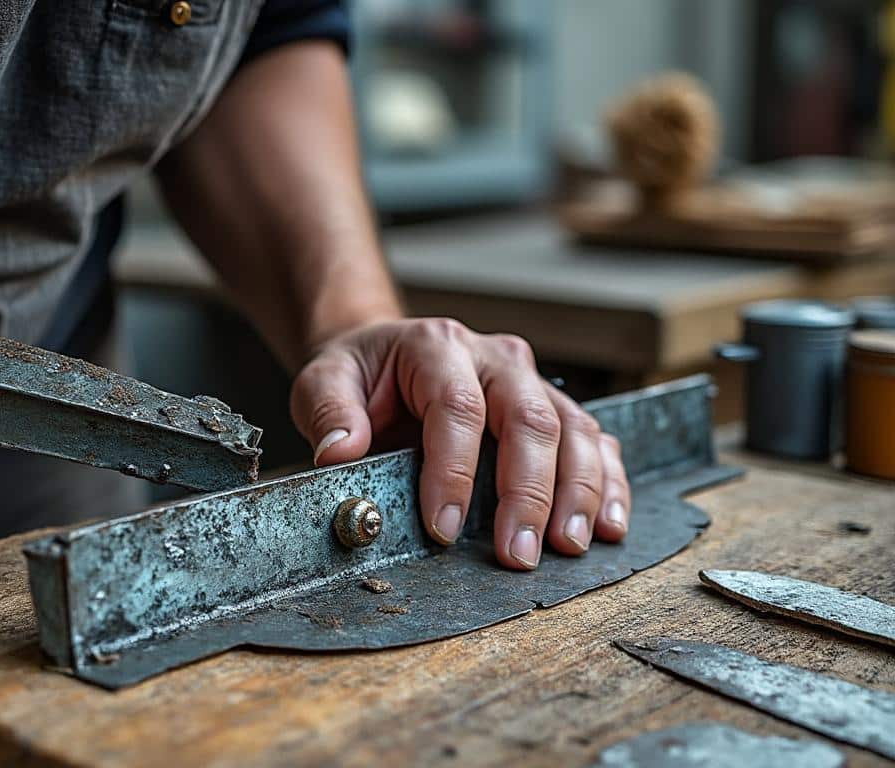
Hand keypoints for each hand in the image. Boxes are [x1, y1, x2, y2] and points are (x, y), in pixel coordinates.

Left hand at [290, 318, 630, 569]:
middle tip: (519, 553)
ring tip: (569, 546)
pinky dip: (608, 484)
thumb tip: (340, 453)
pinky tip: (608, 526)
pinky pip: (597, 442)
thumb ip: (328, 412)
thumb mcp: (322, 381)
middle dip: (528, 492)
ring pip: (574, 430)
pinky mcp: (557, 410)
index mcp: (438, 346)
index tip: (445, 526)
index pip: (457, 407)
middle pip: (529, 419)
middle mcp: (497, 358)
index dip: (454, 470)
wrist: (386, 358)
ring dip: (578, 492)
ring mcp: (534, 382)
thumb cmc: (359, 377)